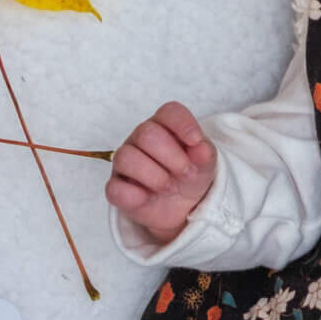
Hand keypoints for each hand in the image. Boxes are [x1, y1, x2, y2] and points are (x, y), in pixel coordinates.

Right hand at [105, 101, 216, 244]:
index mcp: (164, 126)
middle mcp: (140, 139)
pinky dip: (135, 195)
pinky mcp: (117, 188)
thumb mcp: (205, 165)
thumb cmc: (188, 175)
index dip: (183, 124)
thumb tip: (201, 148)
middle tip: (187, 174)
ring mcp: (125, 162)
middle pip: (146, 134)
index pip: (168, 112)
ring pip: (126, 157)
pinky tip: (149, 197)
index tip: (196, 142)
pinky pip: (115, 188)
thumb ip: (204, 154)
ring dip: (155, 176)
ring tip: (169, 188)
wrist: (181, 207)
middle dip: (172, 157)